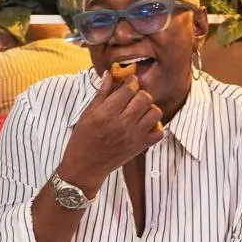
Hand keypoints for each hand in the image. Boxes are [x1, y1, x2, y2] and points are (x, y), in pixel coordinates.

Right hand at [57, 71, 163, 193]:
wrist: (85, 167)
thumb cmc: (82, 139)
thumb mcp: (87, 114)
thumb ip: (101, 94)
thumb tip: (110, 74)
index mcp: (107, 113)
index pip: (129, 88)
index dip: (130, 82)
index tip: (128, 82)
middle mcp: (123, 123)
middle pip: (145, 98)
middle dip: (140, 94)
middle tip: (133, 98)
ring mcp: (134, 136)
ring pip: (155, 112)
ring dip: (148, 109)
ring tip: (139, 112)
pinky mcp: (140, 146)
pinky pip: (159, 132)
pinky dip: (155, 127)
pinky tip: (143, 126)